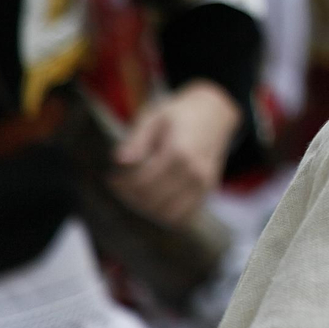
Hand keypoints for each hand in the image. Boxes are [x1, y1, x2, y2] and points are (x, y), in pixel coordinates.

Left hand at [109, 79, 241, 225]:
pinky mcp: (208, 189)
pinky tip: (156, 200)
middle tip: (121, 186)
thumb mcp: (155, 117)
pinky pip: (185, 215)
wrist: (216, 112)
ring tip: (137, 194)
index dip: (122, 185)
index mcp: (179, 152)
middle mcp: (193, 171)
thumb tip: (120, 160)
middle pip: (153, 201)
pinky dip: (167, 214)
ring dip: (148, 209)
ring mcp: (203, 183)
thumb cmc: (181, 113)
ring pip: (169, 213)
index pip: (143, 183)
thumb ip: (137, 139)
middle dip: (131, 197)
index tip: (112, 179)